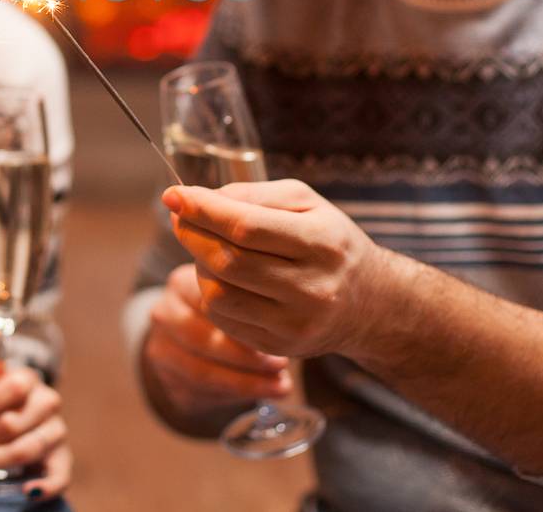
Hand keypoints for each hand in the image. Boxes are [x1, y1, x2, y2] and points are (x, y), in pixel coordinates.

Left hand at [0, 359, 70, 501]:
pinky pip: (60, 477)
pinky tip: (30, 492)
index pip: (16, 387)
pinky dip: (46, 486)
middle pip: (12, 425)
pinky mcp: (61, 460)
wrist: (1, 429)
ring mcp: (56, 433)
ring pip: (25, 450)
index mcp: (29, 380)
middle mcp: (48, 404)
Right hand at [141, 264, 292, 422]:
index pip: (208, 302)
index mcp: (180, 284)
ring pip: (202, 372)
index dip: (244, 319)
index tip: (279, 332)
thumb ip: (250, 306)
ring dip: (246, 382)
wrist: (189, 339)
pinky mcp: (167, 380)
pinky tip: (266, 393)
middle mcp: (164, 314)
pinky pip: (202, 394)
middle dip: (245, 356)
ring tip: (281, 385)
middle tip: (281, 364)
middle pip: (202, 339)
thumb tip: (288, 331)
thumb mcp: (233, 297)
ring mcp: (160, 348)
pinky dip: (238, 396)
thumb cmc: (223, 311)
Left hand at [163, 179, 392, 360]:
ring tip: (207, 248)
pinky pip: (224, 320)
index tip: (173, 195)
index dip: (202, 210)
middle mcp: (312, 288)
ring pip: (219, 295)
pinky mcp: (281, 347)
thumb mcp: (304, 203)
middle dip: (193, 235)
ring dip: (199, 265)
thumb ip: (253, 195)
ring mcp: (296, 324)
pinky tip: (221, 276)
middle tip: (181, 218)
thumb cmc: (329, 240)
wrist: (370, 302)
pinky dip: (211, 293)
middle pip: (228, 262)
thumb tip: (196, 201)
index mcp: (322, 243)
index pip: (247, 227)